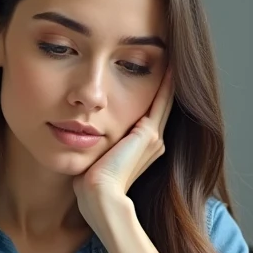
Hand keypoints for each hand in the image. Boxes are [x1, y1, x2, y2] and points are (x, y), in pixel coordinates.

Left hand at [74, 70, 173, 222]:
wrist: (100, 197)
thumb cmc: (91, 186)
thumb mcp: (95, 160)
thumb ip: (96, 146)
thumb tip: (79, 135)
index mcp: (142, 150)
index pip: (148, 114)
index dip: (152, 96)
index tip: (152, 74)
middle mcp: (153, 143)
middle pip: (161, 105)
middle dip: (164, 82)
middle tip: (170, 57)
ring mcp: (154, 138)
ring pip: (164, 100)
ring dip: (169, 78)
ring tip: (173, 54)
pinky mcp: (149, 134)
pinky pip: (161, 99)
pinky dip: (167, 82)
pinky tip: (170, 62)